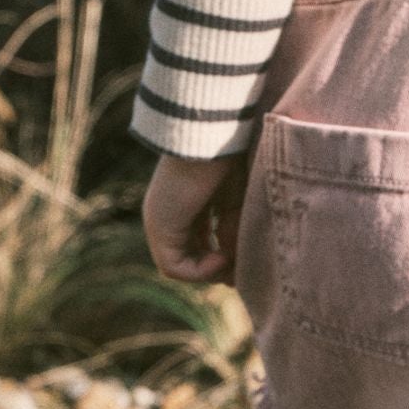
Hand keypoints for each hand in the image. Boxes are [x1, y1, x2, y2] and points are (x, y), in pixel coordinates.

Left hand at [143, 152, 247, 284]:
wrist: (217, 138)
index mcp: (189, 204)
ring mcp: (161, 223)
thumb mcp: (238, 204)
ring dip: (212, 271)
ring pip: (182, 266)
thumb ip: (234, 232)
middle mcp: (171, 216)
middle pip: (192, 256)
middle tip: (244, 271)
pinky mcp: (159, 228)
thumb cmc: (234, 160)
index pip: (201, 242)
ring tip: (236, 260)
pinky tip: (223, 255)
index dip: (226, 257)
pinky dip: (201, 270)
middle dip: (220, 268)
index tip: (248, 260)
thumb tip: (234, 266)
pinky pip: (174, 267)